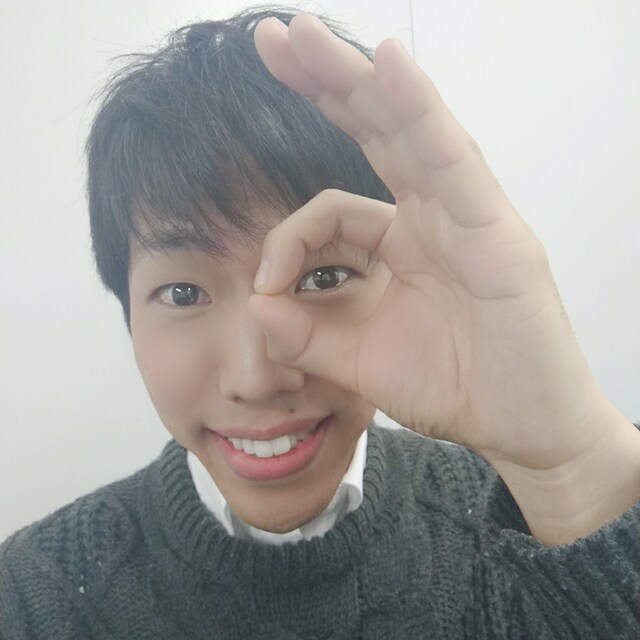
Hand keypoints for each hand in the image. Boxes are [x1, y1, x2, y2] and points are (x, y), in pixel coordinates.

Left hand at [250, 15, 639, 540]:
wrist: (521, 429)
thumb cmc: (454, 389)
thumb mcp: (358, 362)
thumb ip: (304, 333)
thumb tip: (253, 300)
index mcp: (400, 244)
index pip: (331, 209)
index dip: (287, 237)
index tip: (263, 284)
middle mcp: (434, 216)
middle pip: (374, 132)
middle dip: (323, 83)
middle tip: (272, 38)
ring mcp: (468, 216)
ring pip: (410, 130)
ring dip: (358, 78)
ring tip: (304, 34)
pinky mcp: (498, 232)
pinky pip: (454, 160)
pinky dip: (422, 111)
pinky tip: (388, 64)